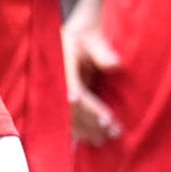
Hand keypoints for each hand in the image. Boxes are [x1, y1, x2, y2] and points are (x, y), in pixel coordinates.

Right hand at [66, 18, 123, 142]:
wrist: (77, 30)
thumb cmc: (87, 32)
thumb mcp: (95, 37)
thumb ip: (103, 51)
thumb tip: (115, 65)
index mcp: (60, 64)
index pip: (74, 90)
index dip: (89, 107)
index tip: (106, 119)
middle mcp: (55, 80)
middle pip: (70, 108)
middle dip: (90, 122)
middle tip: (111, 132)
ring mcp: (56, 89)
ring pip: (67, 115)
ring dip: (84, 129)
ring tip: (103, 140)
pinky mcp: (62, 95)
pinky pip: (67, 115)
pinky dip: (77, 128)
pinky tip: (87, 140)